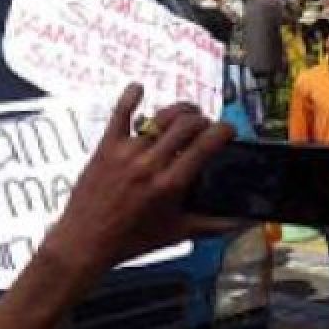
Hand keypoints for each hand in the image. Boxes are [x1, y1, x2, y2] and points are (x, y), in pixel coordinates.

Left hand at [43, 84, 239, 273]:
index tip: (228, 130)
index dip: (223, 131)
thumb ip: (212, 225)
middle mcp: (150, 164)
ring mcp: (127, 152)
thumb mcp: (176, 233)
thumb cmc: (131, 240)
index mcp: (170, 185)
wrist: (86, 240)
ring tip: (186, 113)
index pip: (205, 145)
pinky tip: (139, 88)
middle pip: (186, 125)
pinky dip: (130, 97)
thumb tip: (242, 222)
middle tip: (205, 126)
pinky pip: (119, 113)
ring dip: (179, 111)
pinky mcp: (106, 146)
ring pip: (160, 118)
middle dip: (202, 120)